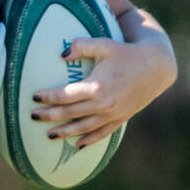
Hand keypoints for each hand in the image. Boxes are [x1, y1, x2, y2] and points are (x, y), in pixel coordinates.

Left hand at [31, 35, 174, 148]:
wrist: (156, 66)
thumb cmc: (126, 52)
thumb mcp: (104, 44)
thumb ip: (81, 46)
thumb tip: (61, 55)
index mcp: (96, 87)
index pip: (65, 96)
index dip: (48, 97)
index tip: (34, 97)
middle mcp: (103, 104)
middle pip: (70, 114)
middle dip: (49, 116)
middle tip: (33, 116)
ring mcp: (112, 114)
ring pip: (83, 127)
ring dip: (65, 132)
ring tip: (48, 135)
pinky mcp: (121, 118)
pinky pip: (102, 133)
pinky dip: (89, 140)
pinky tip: (78, 145)